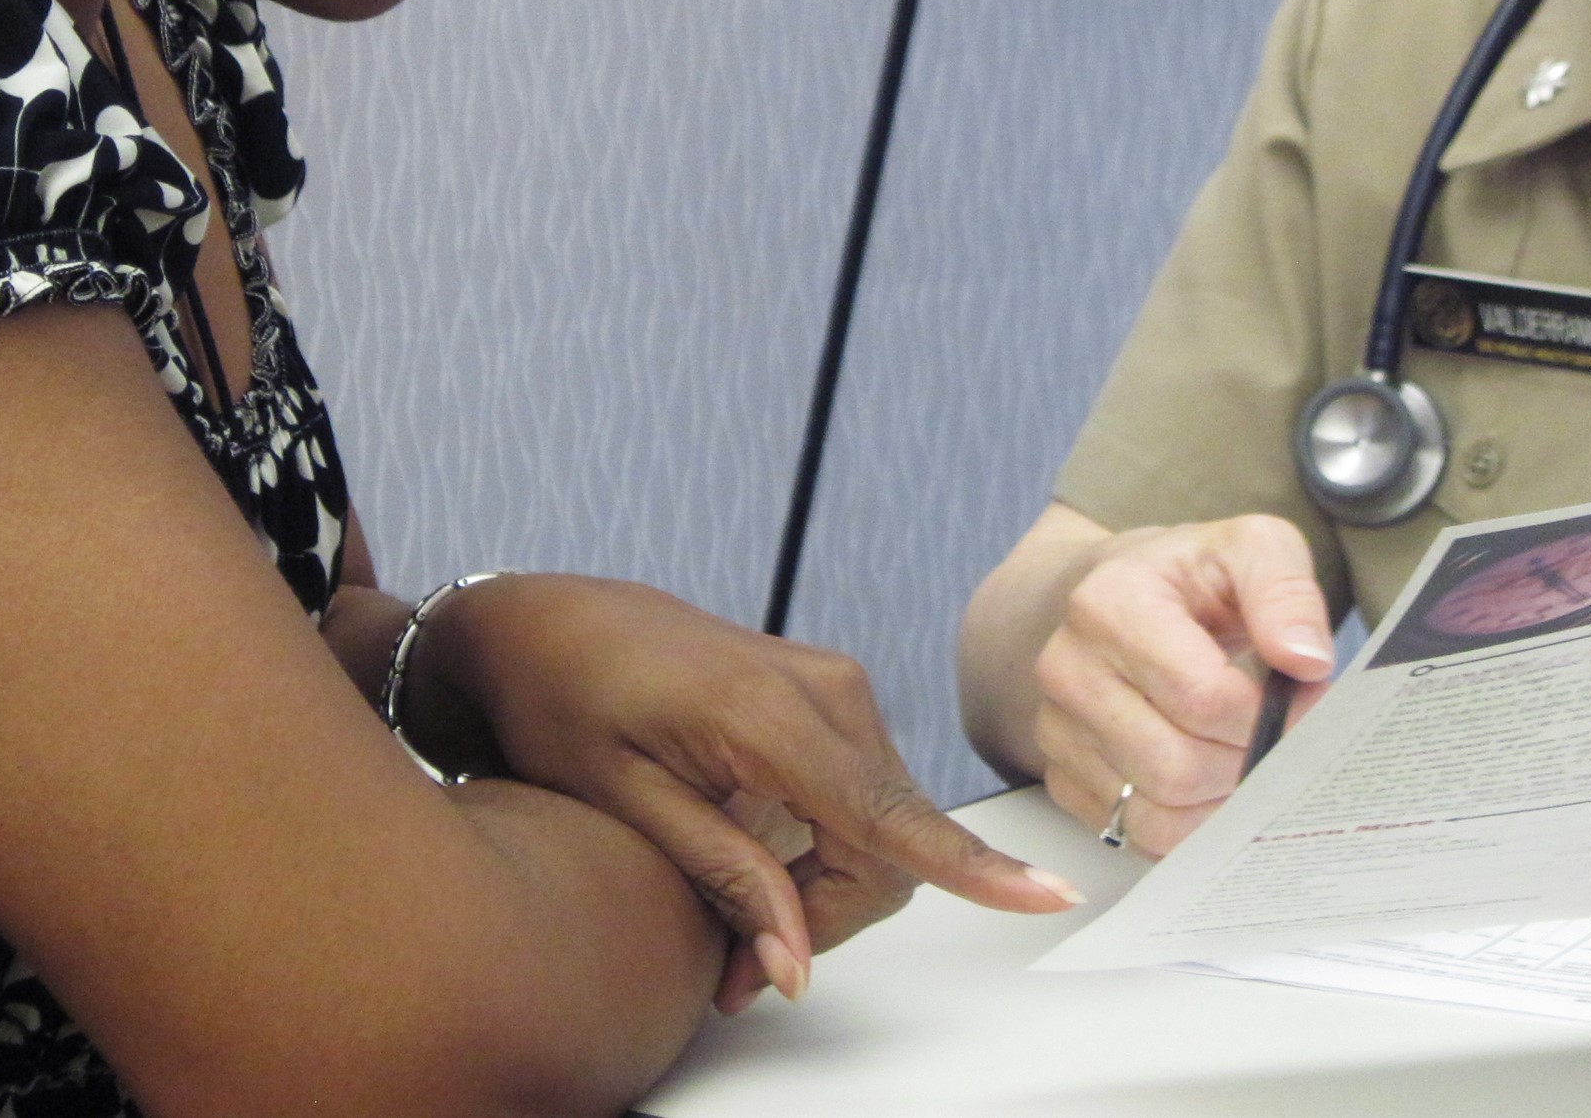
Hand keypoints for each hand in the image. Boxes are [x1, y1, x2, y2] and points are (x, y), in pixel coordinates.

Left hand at [416, 575, 1082, 1012]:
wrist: (546, 621)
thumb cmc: (566, 697)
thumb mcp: (628, 803)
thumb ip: (725, 877)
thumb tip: (795, 962)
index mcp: (770, 716)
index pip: (890, 816)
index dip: (972, 870)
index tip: (1044, 896)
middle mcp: (824, 691)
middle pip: (887, 850)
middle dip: (825, 920)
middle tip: (735, 970)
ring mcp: (833, 685)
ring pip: (881, 829)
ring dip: (824, 890)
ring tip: (734, 930)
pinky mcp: (829, 693)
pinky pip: (862, 795)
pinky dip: (824, 847)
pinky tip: (759, 871)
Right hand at [1030, 515, 1336, 856]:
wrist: (1120, 594)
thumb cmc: (1190, 578)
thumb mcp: (1249, 548)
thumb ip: (1285, 590)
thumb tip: (1305, 660)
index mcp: (1108, 603)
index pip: (1202, 697)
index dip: (1269, 713)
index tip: (1303, 699)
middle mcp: (1067, 669)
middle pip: (1176, 766)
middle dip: (1246, 761)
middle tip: (1277, 732)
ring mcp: (1056, 730)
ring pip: (1155, 814)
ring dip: (1220, 799)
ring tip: (1245, 753)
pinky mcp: (1062, 778)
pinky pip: (1137, 836)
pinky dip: (1189, 824)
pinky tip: (1211, 779)